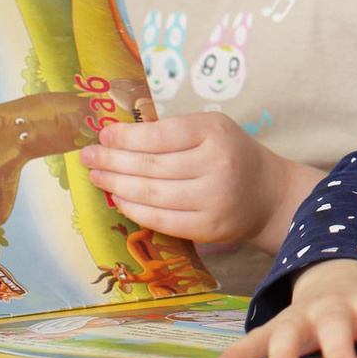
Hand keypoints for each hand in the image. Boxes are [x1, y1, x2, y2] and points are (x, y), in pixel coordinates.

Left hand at [81, 113, 296, 246]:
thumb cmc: (231, 155)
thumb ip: (172, 132)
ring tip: (97, 177)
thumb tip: (118, 137)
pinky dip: (134, 210)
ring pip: (152, 194)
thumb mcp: (211, 130)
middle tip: (88, 157)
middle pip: (151, 166)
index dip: (126, 136)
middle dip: (112, 161)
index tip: (103, 135)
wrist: (268, 194)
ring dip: (117, 186)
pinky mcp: (208, 228)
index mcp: (215, 132)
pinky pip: (161, 220)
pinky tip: (119, 200)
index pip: (160, 135)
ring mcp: (213, 199)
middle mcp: (216, 165)